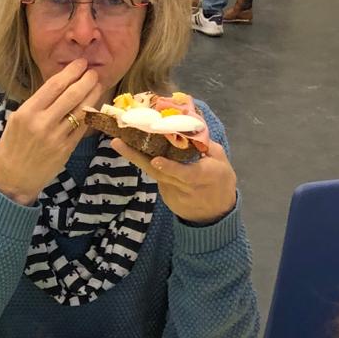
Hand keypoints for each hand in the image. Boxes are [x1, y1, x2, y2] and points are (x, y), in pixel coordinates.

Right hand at [0, 60, 100, 204]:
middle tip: (93, 72)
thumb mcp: (16, 121)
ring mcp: (56, 137)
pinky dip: (90, 115)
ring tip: (98, 85)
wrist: (13, 180)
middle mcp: (42, 123)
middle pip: (71, 95)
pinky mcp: (66, 150)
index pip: (54, 85)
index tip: (80, 63)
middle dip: (86, 80)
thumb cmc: (11, 148)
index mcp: (27, 113)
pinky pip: (82, 128)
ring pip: (81, 110)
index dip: (70, 72)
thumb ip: (36, 105)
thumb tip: (58, 87)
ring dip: (92, 95)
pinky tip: (94, 105)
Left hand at [110, 137, 237, 223]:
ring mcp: (172, 193)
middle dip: (137, 157)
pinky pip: (156, 176)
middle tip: (117, 142)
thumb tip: (192, 123)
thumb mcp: (221, 161)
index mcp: (204, 176)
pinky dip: (147, 163)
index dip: (171, 168)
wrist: (214, 214)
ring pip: (153, 174)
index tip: (156, 160)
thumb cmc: (220, 181)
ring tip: (119, 143)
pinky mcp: (165, 196)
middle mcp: (185, 187)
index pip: (186, 174)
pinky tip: (135, 150)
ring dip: (135, 158)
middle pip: (159, 173)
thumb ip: (206, 143)